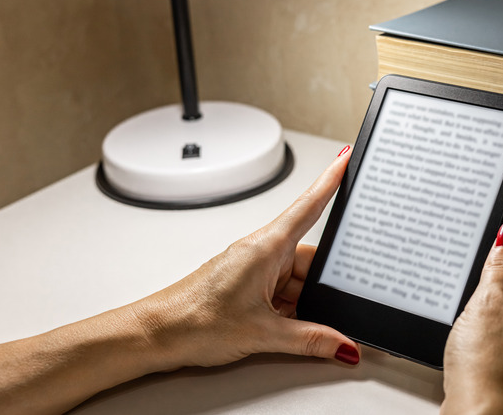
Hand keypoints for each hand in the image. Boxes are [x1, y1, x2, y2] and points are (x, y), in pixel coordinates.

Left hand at [131, 144, 360, 369]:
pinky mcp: (247, 285)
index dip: (331, 179)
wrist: (155, 334)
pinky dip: (289, 310)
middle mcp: (262, 252)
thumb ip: (311, 339)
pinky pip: (282, 291)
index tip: (347, 157)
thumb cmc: (193, 319)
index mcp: (266, 246)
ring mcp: (254, 269)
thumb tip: (343, 344)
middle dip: (323, 284)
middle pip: (310, 259)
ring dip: (304, 303)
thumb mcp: (263, 333)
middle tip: (334, 306)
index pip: (310, 205)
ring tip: (295, 327)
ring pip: (297, 280)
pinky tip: (284, 329)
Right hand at [441, 221, 502, 414]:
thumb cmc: (490, 370)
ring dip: (485, 314)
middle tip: (476, 304)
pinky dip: (484, 336)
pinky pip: (501, 337)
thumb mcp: (489, 302)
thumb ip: (500, 265)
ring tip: (475, 330)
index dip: (502, 255)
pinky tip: (473, 346)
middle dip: (491, 289)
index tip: (483, 254)